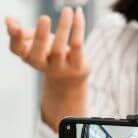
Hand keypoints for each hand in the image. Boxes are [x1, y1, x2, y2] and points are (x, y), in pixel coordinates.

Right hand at [5, 7, 87, 131]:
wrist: (70, 77)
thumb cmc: (48, 54)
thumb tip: (9, 20)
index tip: (15, 25)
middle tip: (44, 17)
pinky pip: (77, 45)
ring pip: (59, 49)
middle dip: (40, 35)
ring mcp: (60, 67)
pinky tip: (78, 13)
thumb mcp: (34, 43)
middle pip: (38, 53)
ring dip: (63, 27)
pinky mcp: (77, 66)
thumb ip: (23, 32)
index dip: (15, 38)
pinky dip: (78, 28)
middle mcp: (42, 64)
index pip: (17, 49)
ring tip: (67, 10)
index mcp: (28, 56)